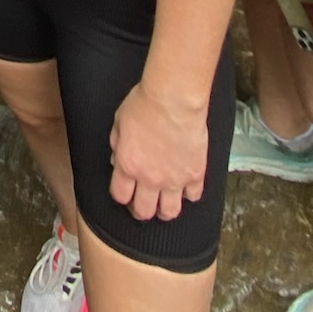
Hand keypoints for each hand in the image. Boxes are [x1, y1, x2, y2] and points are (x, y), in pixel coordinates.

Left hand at [108, 81, 208, 220]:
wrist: (173, 99)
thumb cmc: (144, 104)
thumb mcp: (119, 123)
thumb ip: (117, 146)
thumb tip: (118, 160)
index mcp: (128, 165)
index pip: (120, 196)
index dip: (122, 196)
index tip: (126, 192)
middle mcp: (150, 178)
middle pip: (144, 211)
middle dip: (141, 210)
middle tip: (143, 202)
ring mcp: (174, 179)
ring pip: (169, 212)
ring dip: (165, 210)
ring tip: (165, 202)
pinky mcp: (195, 174)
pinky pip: (193, 196)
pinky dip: (189, 193)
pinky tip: (186, 185)